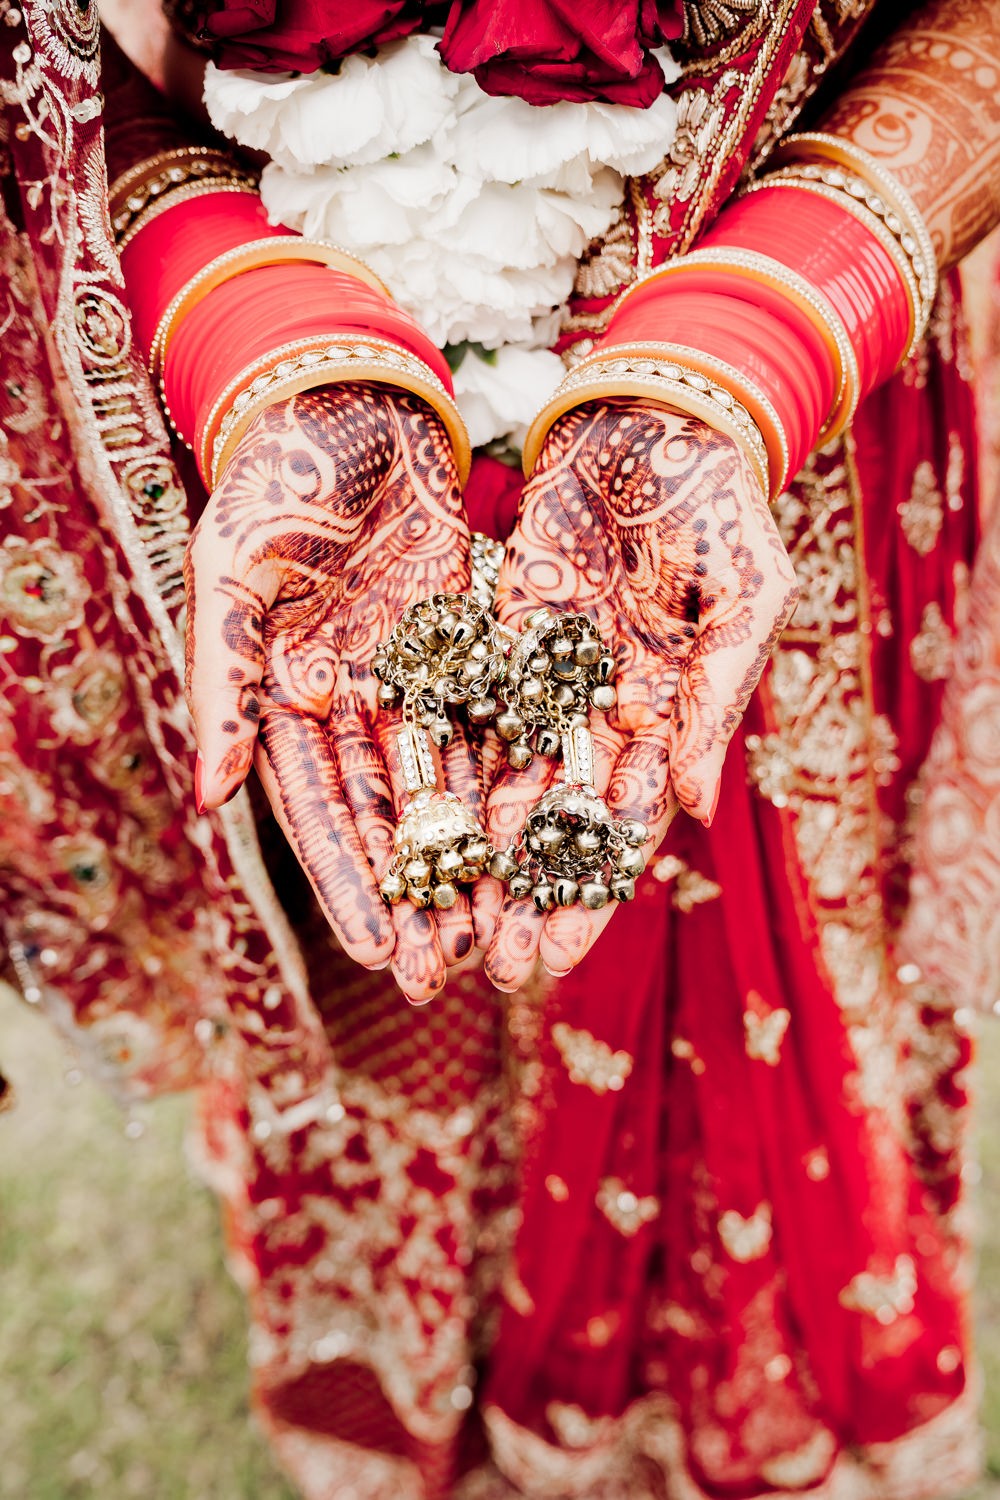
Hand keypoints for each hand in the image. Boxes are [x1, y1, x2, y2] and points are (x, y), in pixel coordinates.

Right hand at [184, 385, 479, 1003]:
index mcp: (290, 699)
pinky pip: (505, 722)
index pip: (319, 812)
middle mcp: (357, 704)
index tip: (374, 952)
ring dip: (477, 858)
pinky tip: (549, 838)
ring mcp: (419, 680)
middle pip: (393, 816)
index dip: (347, 883)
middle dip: (419, 896)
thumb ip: (222, 686)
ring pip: (454, 785)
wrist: (349, 401)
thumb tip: (206, 799)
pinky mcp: (474, 647)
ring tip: (504, 932)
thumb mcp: (232, 574)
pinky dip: (523, 778)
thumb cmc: (275, 481)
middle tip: (446, 975)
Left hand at [482, 401, 798, 990]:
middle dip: (517, 895)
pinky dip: (437, 766)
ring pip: (496, 777)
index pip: (622, 823)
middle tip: (481, 968)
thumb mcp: (745, 592)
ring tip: (435, 922)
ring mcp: (543, 674)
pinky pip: (459, 707)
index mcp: (667, 711)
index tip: (555, 956)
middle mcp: (600, 708)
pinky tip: (405, 823)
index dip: (586, 891)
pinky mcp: (494, 631)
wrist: (655, 411)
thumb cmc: (720, 498)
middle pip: (550, 819)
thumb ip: (715, 697)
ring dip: (469, 850)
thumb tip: (690, 810)